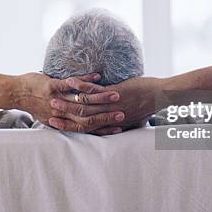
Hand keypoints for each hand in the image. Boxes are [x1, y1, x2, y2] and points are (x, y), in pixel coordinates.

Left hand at [15, 72, 123, 133]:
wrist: (14, 93)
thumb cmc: (32, 104)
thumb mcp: (49, 116)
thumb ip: (64, 119)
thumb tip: (77, 120)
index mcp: (63, 121)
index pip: (87, 127)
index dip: (103, 128)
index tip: (119, 126)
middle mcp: (61, 113)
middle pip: (88, 116)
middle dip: (107, 115)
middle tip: (124, 113)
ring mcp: (57, 99)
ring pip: (82, 100)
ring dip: (101, 97)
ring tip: (116, 95)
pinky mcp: (52, 87)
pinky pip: (71, 84)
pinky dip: (85, 80)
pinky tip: (98, 76)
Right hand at [48, 76, 163, 133]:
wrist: (163, 96)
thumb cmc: (150, 104)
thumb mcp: (134, 116)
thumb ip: (122, 118)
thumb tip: (116, 120)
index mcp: (113, 123)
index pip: (86, 128)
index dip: (69, 127)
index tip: (55, 125)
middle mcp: (110, 117)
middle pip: (82, 119)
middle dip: (64, 116)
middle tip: (49, 114)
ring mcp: (112, 106)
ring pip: (85, 107)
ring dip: (68, 103)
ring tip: (54, 99)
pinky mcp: (116, 94)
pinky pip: (95, 92)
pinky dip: (81, 88)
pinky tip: (70, 83)